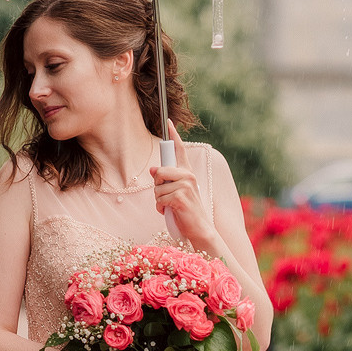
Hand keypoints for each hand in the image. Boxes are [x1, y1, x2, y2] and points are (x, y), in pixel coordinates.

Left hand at [151, 123, 214, 247]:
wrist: (199, 228)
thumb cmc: (185, 210)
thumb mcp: (175, 192)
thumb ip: (165, 179)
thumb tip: (153, 170)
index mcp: (187, 172)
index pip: (179, 150)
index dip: (174, 135)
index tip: (168, 122)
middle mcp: (188, 176)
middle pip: (159, 171)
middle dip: (157, 186)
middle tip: (167, 196)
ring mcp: (186, 186)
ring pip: (157, 188)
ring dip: (159, 201)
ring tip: (170, 206)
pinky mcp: (181, 197)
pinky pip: (160, 199)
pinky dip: (161, 209)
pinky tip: (170, 212)